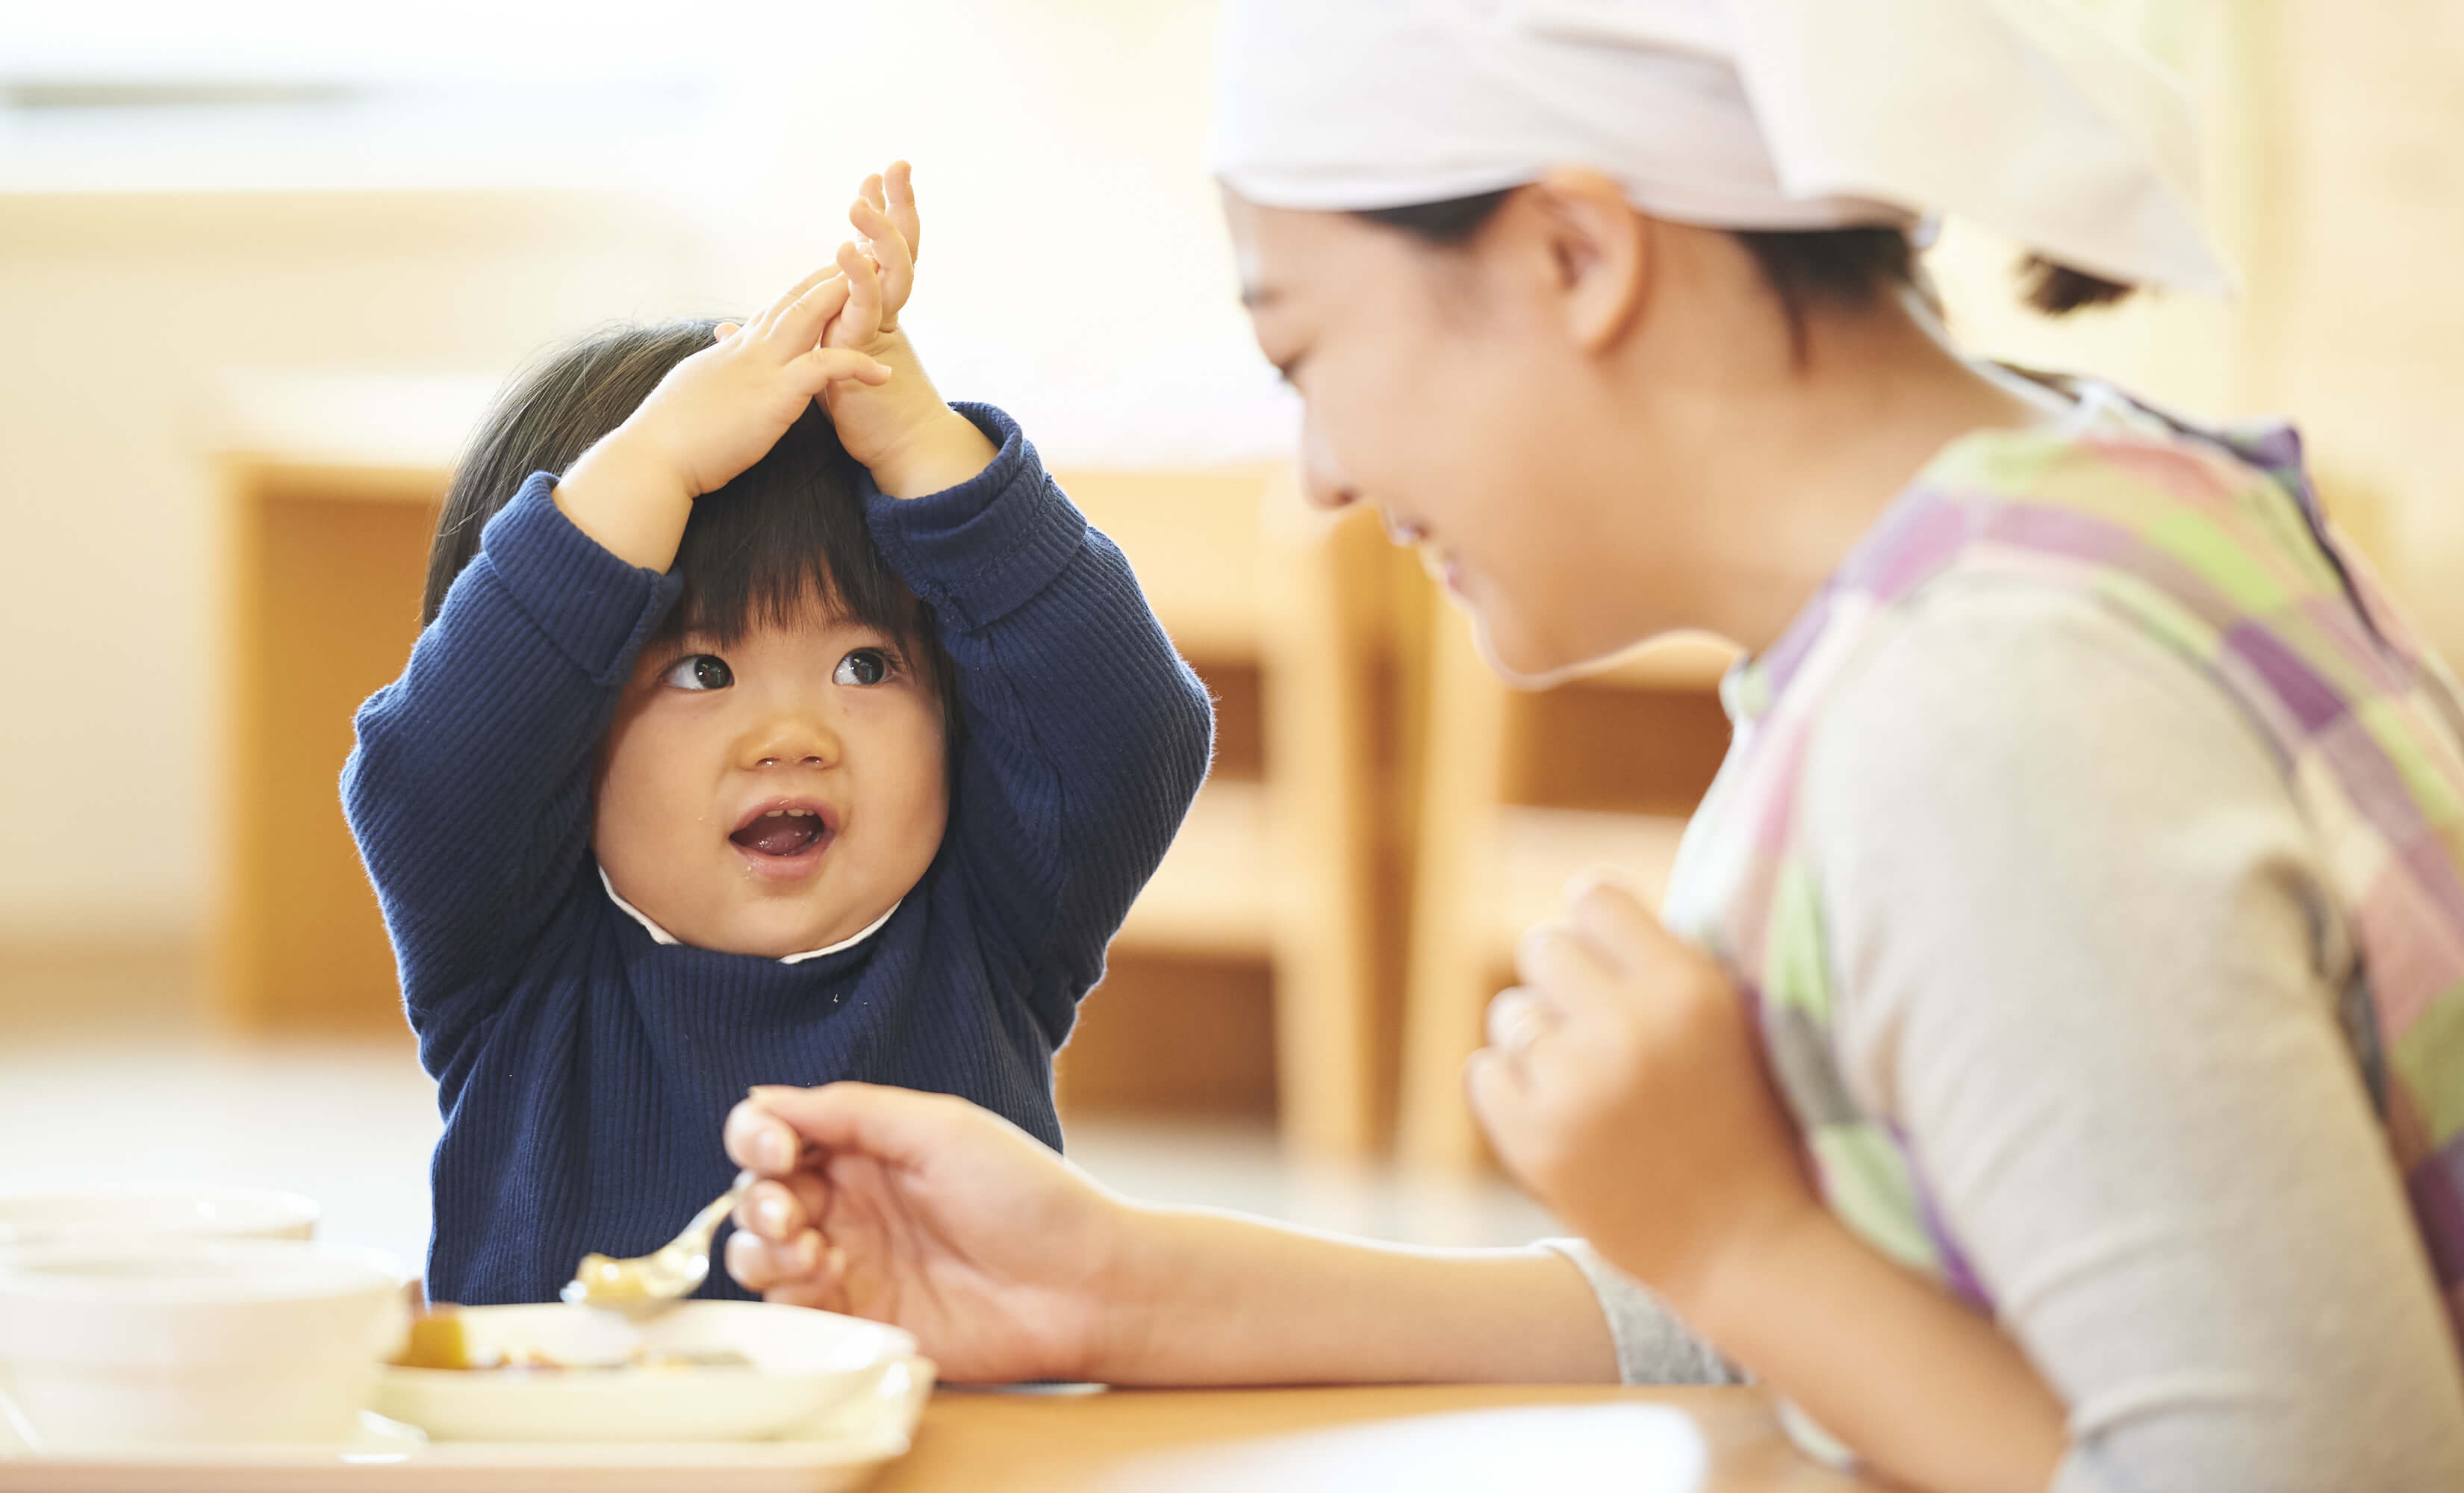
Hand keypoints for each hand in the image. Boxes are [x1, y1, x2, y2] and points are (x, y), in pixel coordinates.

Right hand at [590, 269, 888, 508]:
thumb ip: (714, 368)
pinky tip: (883, 373)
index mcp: (732, 351)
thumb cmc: (668, 435)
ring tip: (878, 280)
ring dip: (843, 295)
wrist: (652, 459)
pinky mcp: (775, 395)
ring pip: (807, 317)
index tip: (826, 274)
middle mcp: (748, 350)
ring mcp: (762, 368)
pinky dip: (855, 365)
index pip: (771, 312)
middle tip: (863, 252)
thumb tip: (716, 353)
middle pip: (794, 301)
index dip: (801, 291)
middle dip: (829, 276)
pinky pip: (823, 369)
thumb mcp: (694, 390)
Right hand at [723, 1082, 1136, 1381]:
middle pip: (760, 1195)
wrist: (1081, 1285)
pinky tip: (825, 1280)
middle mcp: (852, 1204)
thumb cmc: (1026, 1196)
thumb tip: (761, 1098)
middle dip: (759, 1201)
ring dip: (763, 1249)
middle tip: (794, 1215)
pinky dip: (786, 1294)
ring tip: (812, 1250)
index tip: (776, 1150)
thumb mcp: (939, 1129)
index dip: (758, 1138)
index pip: (778, 1135)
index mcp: (869, 1149)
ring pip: (760, 1255)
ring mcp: (853, 1264)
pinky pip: (790, 1310)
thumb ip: (849, 1111)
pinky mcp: (860, 1322)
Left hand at [781, 162, 992, 496]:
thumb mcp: (799, 368)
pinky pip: (870, 308)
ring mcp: (880, 329)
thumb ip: (768, 339)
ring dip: (881, 230)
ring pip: (889, 268)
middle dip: (894, 207)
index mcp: (861, 310)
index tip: (870, 180)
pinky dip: (862, 278)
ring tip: (873, 194)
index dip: (869, 218)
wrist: (897, 449)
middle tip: (899, 166)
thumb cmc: (857, 412)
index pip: (867, 251)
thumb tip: (730, 328)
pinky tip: (850, 251)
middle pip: (890, 248)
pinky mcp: (873, 351)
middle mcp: (878, 313)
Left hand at [1465, 870, 1820, 1307]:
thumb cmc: (1740, 1125)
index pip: (1593, 897)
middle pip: (1542, 946)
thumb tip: (1582, 902)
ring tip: (1590, 1084)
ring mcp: (1576, 1087)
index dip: (1595, 928)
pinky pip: (1486, 1072)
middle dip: (1562, 982)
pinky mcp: (1535, 1142)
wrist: (1742, 1247)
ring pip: (1511, 1014)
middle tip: (1594, 1027)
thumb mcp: (1728, 1023)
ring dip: (1538, 1040)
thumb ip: (1660, 964)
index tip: (1608, 961)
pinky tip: (1563, 1117)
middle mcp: (1629, 1028)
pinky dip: (1512, 1091)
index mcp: (1688, 989)